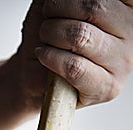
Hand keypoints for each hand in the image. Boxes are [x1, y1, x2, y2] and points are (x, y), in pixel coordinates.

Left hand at [17, 0, 132, 106]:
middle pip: (93, 8)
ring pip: (81, 37)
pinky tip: (44, 55)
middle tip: (46, 24)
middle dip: (58, 12)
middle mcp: (129, 34)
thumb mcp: (59, 8)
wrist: (38, 79)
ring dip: (51, 35)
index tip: (54, 6)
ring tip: (45, 41)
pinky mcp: (106, 88)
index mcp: (123, 10)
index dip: (70, 0)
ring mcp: (122, 62)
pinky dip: (51, 58)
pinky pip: (74, 67)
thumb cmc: (51, 42)